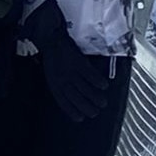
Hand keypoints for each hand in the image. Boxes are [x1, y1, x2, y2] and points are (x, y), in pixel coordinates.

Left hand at [21, 1, 110, 121]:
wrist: (52, 36)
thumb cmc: (52, 56)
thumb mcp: (51, 72)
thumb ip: (59, 83)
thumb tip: (71, 95)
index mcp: (53, 82)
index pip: (63, 101)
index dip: (72, 111)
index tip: (80, 119)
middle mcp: (61, 78)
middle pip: (76, 97)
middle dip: (87, 107)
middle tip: (96, 112)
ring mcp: (70, 70)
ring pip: (85, 88)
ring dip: (95, 97)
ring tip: (103, 103)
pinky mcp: (78, 61)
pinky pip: (90, 74)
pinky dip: (98, 81)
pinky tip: (104, 86)